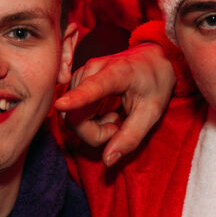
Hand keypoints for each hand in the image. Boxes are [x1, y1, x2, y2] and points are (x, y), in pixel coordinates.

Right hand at [53, 44, 176, 165]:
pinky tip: (107, 113)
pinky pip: (73, 112)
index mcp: (117, 73)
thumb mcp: (152, 112)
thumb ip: (130, 137)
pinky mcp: (77, 81)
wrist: (152, 56)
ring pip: (71, 117)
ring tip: (116, 118)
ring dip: (93, 127)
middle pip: (75, 116)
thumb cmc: (155, 81)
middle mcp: (93, 70)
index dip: (76, 99)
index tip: (61, 105)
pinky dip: (89, 120)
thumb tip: (108, 160)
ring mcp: (82, 75)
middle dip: (94, 133)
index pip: (93, 88)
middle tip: (119, 129)